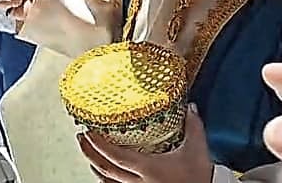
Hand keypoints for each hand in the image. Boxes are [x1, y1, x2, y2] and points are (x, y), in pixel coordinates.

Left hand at [78, 106, 212, 182]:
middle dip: (90, 152)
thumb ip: (193, 126)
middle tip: (81, 137)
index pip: (115, 156)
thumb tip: (190, 106)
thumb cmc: (199, 177)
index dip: (98, 144)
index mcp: (148, 168)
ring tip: (88, 152)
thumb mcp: (197, 150)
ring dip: (95, 166)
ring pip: (108, 181)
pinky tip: (103, 172)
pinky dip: (106, 179)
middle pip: (105, 169)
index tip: (88, 131)